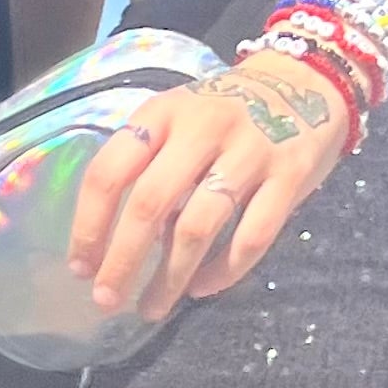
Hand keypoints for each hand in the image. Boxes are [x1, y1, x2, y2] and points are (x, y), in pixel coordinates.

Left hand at [68, 51, 355, 318]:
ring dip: (169, 277)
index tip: (79, 267)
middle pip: (149, 204)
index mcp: (162, 114)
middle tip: (106, 299)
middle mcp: (202, 129)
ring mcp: (249, 151)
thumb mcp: (178, 120)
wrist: (308, 80)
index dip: (88, 225)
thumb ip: (151, 167)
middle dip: (122, 260)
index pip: (109, 172)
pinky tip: (201, 288)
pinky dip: (223, 271)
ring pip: (198, 227)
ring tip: (151, 307)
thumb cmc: (226, 111)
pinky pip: (252, 235)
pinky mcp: (290, 176)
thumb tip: (122, 242)